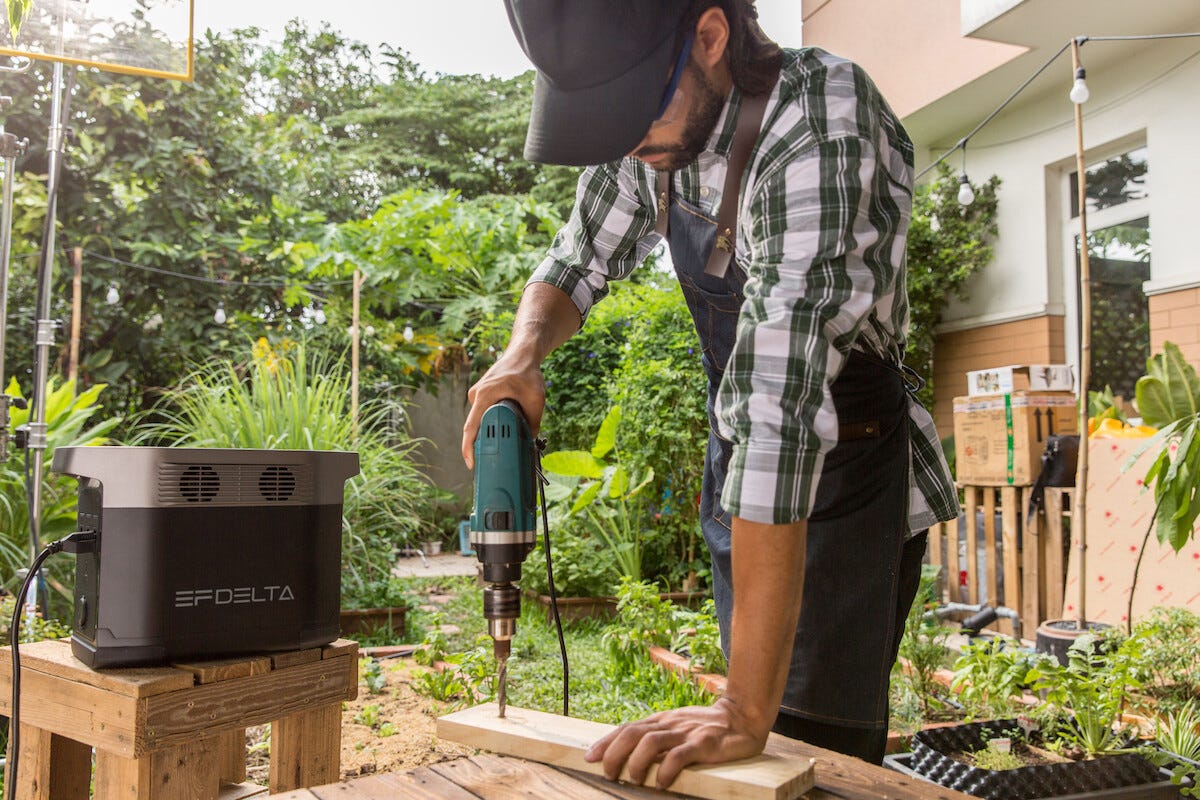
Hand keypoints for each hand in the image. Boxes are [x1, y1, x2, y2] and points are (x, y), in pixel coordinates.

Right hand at [461, 355, 546, 468]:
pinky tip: (501, 430)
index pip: (471, 427)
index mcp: (485, 395)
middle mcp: (477, 395)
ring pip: (480, 421)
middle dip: (483, 444)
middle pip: (475, 427)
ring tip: (501, 443)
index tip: (471, 464)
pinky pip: (483, 414)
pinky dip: (491, 423)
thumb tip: (530, 441)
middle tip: (492, 461)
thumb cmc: (527, 372)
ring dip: (489, 432)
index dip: (469, 448)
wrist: (522, 353)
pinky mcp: (482, 395)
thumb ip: (533, 421)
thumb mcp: (536, 398)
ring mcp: (478, 395)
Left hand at [583, 698, 769, 789]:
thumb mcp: (677, 728)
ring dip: (635, 762)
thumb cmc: (706, 727)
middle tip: (609, 774)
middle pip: (632, 733)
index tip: (589, 757)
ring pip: (651, 741)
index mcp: (661, 720)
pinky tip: (661, 782)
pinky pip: (679, 755)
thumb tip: (629, 754)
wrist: (742, 717)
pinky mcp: (704, 743)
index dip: (606, 742)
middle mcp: (669, 723)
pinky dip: (666, 769)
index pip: (627, 728)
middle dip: (614, 753)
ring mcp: (686, 732)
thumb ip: (657, 737)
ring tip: (632, 779)